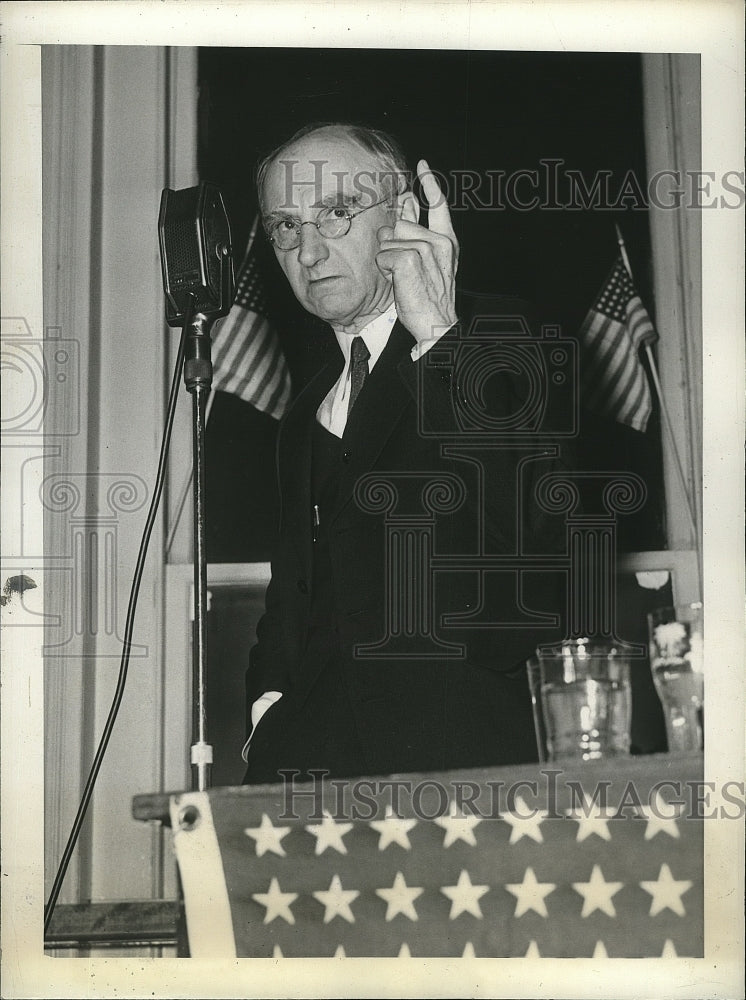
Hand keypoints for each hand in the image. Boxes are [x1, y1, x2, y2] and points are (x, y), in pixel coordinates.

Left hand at [376, 159, 458, 344]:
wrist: (437, 324)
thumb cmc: (430, 298)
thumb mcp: (429, 263)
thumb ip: (418, 236)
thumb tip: (402, 213)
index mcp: (446, 241)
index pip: (439, 205)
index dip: (430, 184)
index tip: (422, 165)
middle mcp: (438, 241)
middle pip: (399, 224)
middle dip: (393, 244)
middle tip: (404, 269)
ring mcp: (425, 248)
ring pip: (388, 240)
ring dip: (388, 259)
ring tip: (403, 278)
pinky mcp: (409, 258)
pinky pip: (383, 255)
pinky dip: (385, 269)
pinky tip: (399, 281)